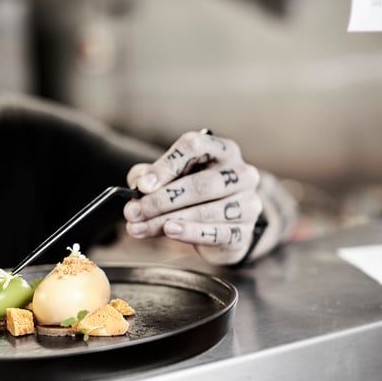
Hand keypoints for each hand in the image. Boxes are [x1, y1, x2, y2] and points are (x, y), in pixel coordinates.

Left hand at [123, 130, 261, 264]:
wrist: (223, 224)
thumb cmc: (193, 193)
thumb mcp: (170, 177)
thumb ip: (150, 175)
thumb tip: (139, 183)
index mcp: (222, 150)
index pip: (195, 146)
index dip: (166, 165)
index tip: (143, 185)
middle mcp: (241, 173)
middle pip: (200, 185)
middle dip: (160, 200)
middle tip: (133, 211)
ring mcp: (247, 203)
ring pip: (205, 212)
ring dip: (166, 221)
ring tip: (140, 227)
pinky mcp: (244, 232)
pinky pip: (216, 234)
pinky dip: (190, 233)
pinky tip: (170, 232)